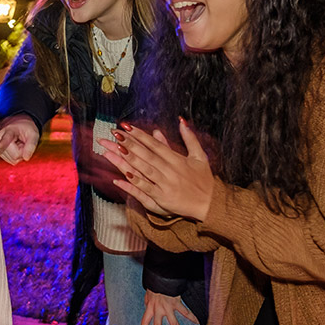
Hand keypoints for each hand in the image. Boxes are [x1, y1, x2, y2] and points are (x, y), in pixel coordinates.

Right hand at [0, 115, 39, 164]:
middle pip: (13, 155)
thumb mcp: (33, 134)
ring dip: (19, 155)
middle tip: (23, 144)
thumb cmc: (27, 129)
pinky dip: (15, 157)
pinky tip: (16, 149)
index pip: (6, 138)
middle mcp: (0, 138)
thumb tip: (26, 158)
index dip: (3, 143)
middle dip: (22, 152)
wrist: (20, 127)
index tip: (0, 145)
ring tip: (20, 145)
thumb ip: (31, 145)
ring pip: (12, 159)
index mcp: (9, 130)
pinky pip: (10, 161)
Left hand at [97, 119, 214, 220]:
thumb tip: (181, 120)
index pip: (155, 145)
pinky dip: (133, 183)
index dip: (140, 135)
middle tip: (114, 134)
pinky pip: (145, 189)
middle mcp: (170, 171)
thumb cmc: (204, 180)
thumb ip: (190, 138)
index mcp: (177, 160)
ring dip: (127, 160)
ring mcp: (165, 185)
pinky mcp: (162, 199)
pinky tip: (120, 177)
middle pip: (146, 155)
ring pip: (143, 170)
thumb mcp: (199, 156)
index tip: (126, 127)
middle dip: (129, 143)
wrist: (211, 204)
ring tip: (113, 150)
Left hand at [140, 290, 198, 324]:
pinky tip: (197, 322)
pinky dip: (192, 317)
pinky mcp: (176, 303)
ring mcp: (167, 308)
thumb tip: (147, 306)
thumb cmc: (155, 285)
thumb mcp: (148, 294)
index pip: (144, 321)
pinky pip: (185, 312)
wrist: (162, 277)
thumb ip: (148, 302)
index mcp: (150, 307)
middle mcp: (158, 309)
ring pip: (174, 323)